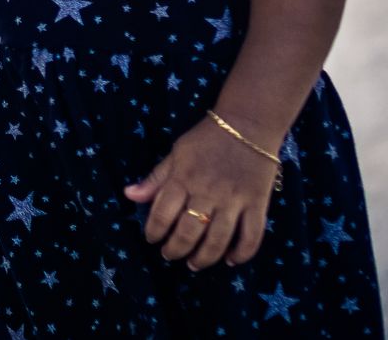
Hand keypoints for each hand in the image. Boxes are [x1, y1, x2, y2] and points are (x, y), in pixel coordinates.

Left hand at [124, 116, 282, 269]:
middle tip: (170, 254)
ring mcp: (235, 200)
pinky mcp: (258, 204)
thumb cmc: (206, 139)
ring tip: (194, 264)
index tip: (151, 239)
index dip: (154, 231)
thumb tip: (129, 195)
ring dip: (204, 257)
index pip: (162, 214)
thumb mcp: (176, 153)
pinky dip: (241, 253)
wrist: (248, 124)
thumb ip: (155, 178)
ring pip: (218, 239)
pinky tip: (230, 260)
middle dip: (176, 249)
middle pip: (189, 232)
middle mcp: (208, 192)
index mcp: (183, 178)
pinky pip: (252, 236)